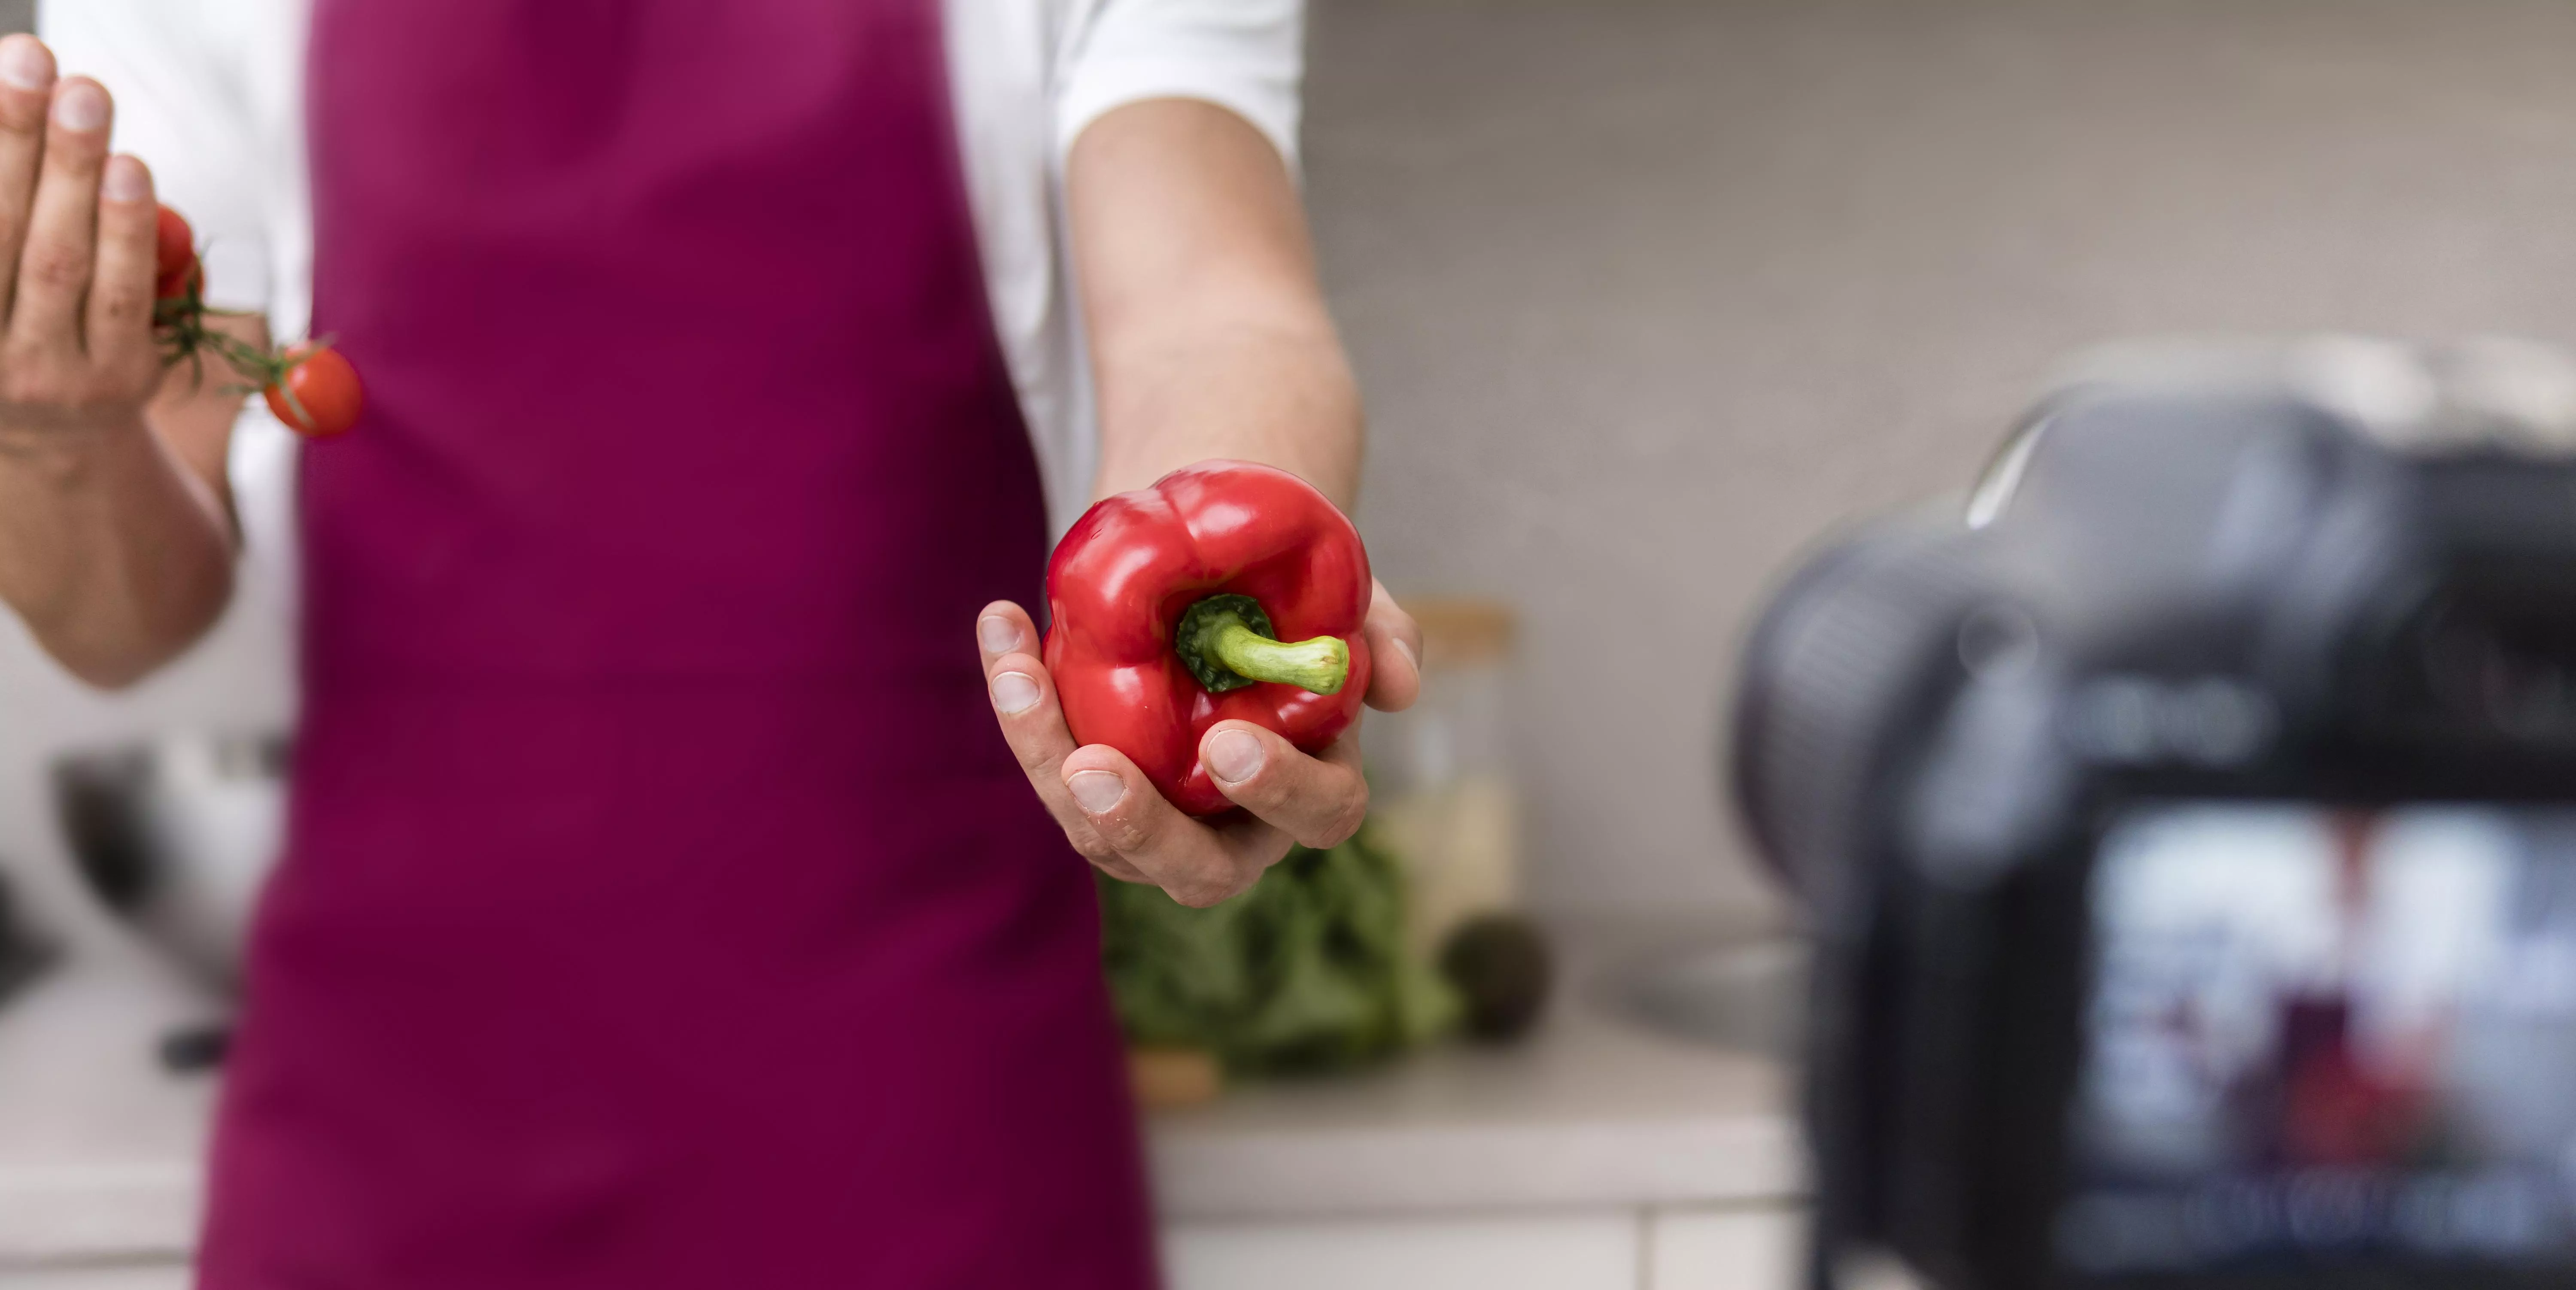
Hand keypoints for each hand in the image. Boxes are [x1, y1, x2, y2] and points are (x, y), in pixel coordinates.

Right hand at [0, 37, 161, 455]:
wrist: (58, 434)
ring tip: (85, 101)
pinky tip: (129, 171)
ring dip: (74, 175)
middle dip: (18, 141)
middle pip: (2, 231)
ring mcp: (47, 368)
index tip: (5, 70)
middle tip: (36, 64)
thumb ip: (7, 201)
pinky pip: (124, 295)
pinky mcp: (116, 376)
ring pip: (60, 261)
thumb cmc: (12, 324)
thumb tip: (14, 110)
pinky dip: (127, 230)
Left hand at [979, 580, 1422, 906]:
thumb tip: (1400, 687)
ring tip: (1016, 676)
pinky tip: (1001, 625)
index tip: (1227, 742)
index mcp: (1314, 789)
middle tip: (1092, 771)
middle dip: (1140, 827)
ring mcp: (1157, 817)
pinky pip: (1050, 766)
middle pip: (1196, 868)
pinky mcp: (1091, 787)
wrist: (1222, 573)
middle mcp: (1236, 826)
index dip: (1278, 791)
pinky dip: (1020, 702)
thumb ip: (1383, 636)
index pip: (1318, 817)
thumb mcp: (1348, 604)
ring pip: (1099, 831)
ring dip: (1046, 758)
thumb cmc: (1297, 601)